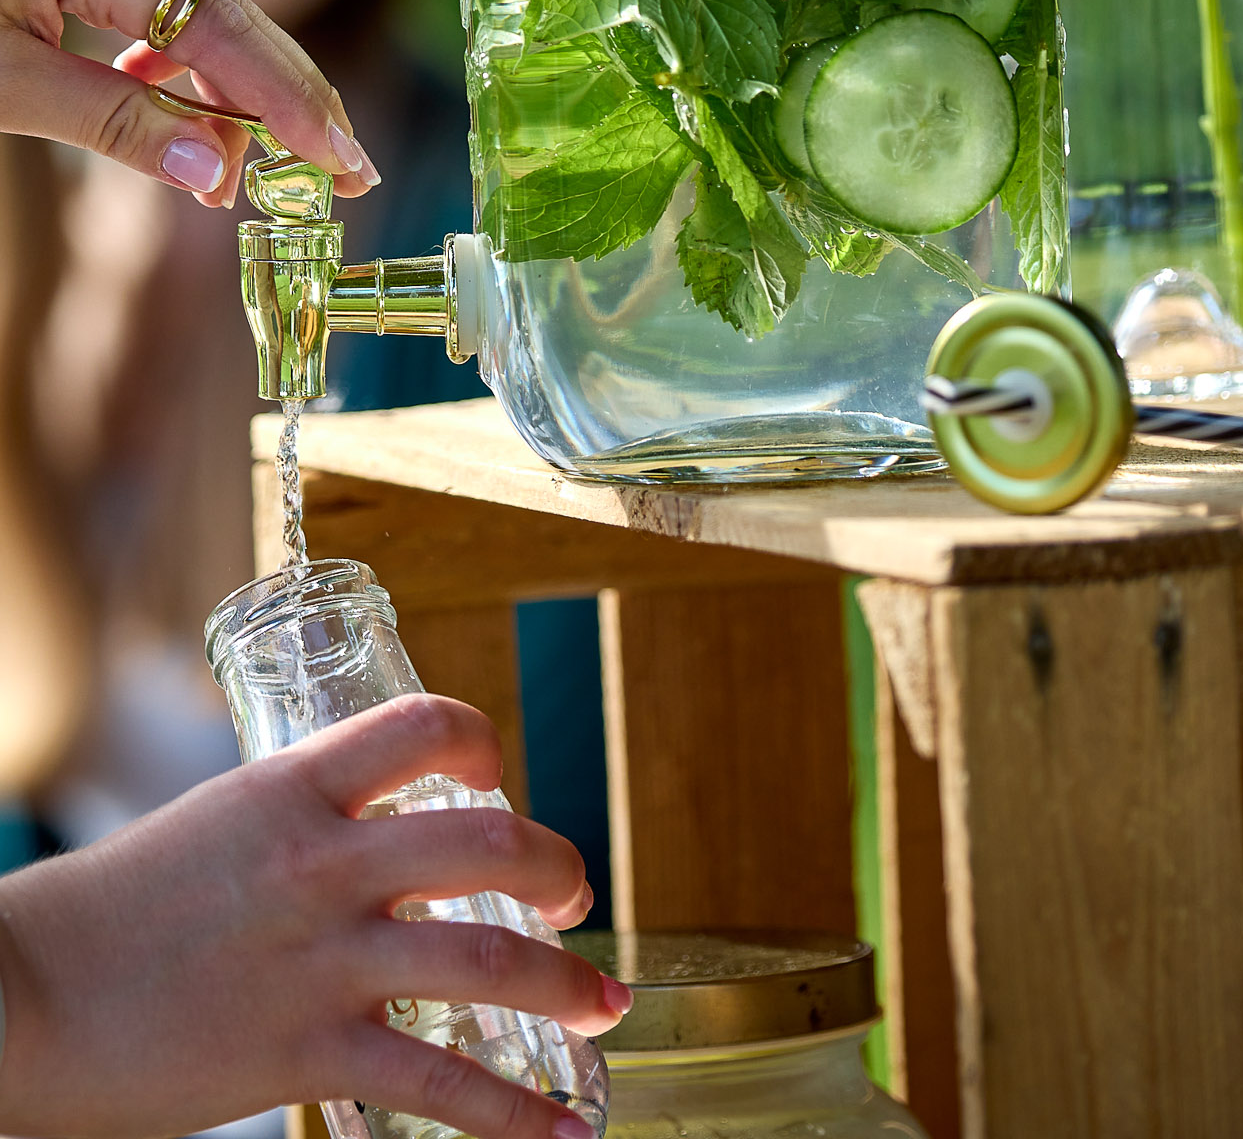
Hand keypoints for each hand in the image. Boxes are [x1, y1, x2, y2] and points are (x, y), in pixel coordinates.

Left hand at [0, 0, 379, 205]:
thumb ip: (116, 125)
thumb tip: (219, 174)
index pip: (214, 21)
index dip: (285, 96)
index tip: (339, 158)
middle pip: (224, 0)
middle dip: (283, 90)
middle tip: (339, 167)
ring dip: (231, 78)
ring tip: (243, 164)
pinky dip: (177, 50)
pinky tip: (174, 104)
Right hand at [0, 694, 628, 1138]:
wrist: (27, 997)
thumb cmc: (117, 908)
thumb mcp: (219, 823)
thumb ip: (304, 822)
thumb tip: (377, 839)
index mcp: (294, 786)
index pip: (424, 725)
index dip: (483, 743)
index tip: (501, 778)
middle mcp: (323, 862)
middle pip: (489, 841)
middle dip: (558, 867)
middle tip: (576, 897)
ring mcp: (322, 959)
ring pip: (489, 958)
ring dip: (570, 984)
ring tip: (605, 1003)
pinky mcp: (307, 1054)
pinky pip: (439, 1084)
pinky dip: (516, 1114)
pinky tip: (564, 1128)